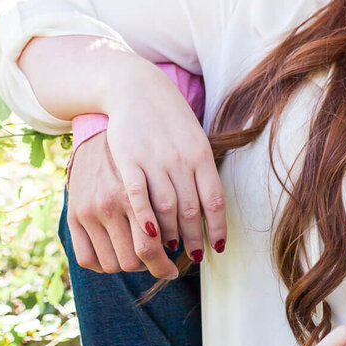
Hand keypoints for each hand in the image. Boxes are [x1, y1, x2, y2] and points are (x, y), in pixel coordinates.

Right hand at [66, 68, 226, 277]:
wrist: (137, 89)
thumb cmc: (170, 121)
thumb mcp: (194, 141)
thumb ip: (202, 172)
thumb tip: (210, 210)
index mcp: (201, 155)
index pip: (214, 199)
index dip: (216, 227)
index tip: (215, 247)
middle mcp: (180, 158)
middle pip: (190, 209)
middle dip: (193, 238)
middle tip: (192, 256)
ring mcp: (155, 159)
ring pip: (166, 207)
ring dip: (170, 234)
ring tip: (171, 250)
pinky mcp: (129, 159)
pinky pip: (138, 195)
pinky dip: (146, 218)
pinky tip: (149, 234)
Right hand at [66, 130, 177, 277]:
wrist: (100, 129)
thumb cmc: (140, 154)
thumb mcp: (157, 173)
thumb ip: (167, 205)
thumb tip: (181, 244)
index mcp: (137, 193)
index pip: (151, 246)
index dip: (165, 266)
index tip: (173, 270)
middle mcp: (110, 202)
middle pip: (134, 258)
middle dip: (151, 266)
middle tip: (159, 263)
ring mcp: (89, 210)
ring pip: (113, 263)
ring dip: (129, 266)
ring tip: (139, 257)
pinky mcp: (73, 214)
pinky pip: (87, 259)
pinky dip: (103, 265)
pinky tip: (115, 254)